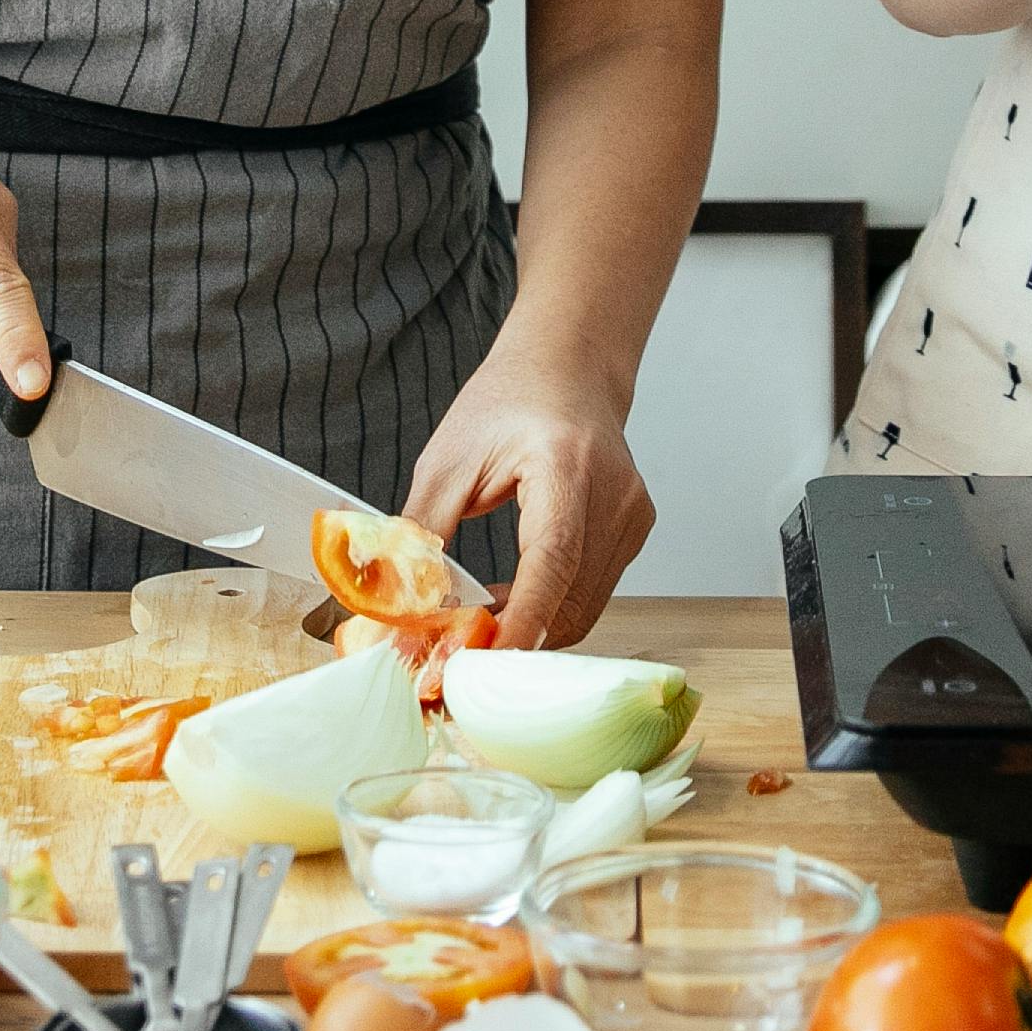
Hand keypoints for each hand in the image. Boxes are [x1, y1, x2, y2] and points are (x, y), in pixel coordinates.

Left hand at [402, 352, 654, 649]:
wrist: (567, 370)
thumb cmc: (509, 403)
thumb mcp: (447, 462)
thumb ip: (422, 533)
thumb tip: (397, 600)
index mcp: (566, 468)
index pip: (551, 562)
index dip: (520, 620)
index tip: (483, 660)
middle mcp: (613, 497)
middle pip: (572, 601)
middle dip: (517, 638)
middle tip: (457, 648)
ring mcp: (632, 518)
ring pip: (585, 608)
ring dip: (533, 625)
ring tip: (482, 616)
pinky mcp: (635, 533)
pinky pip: (593, 592)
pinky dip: (553, 606)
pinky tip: (516, 592)